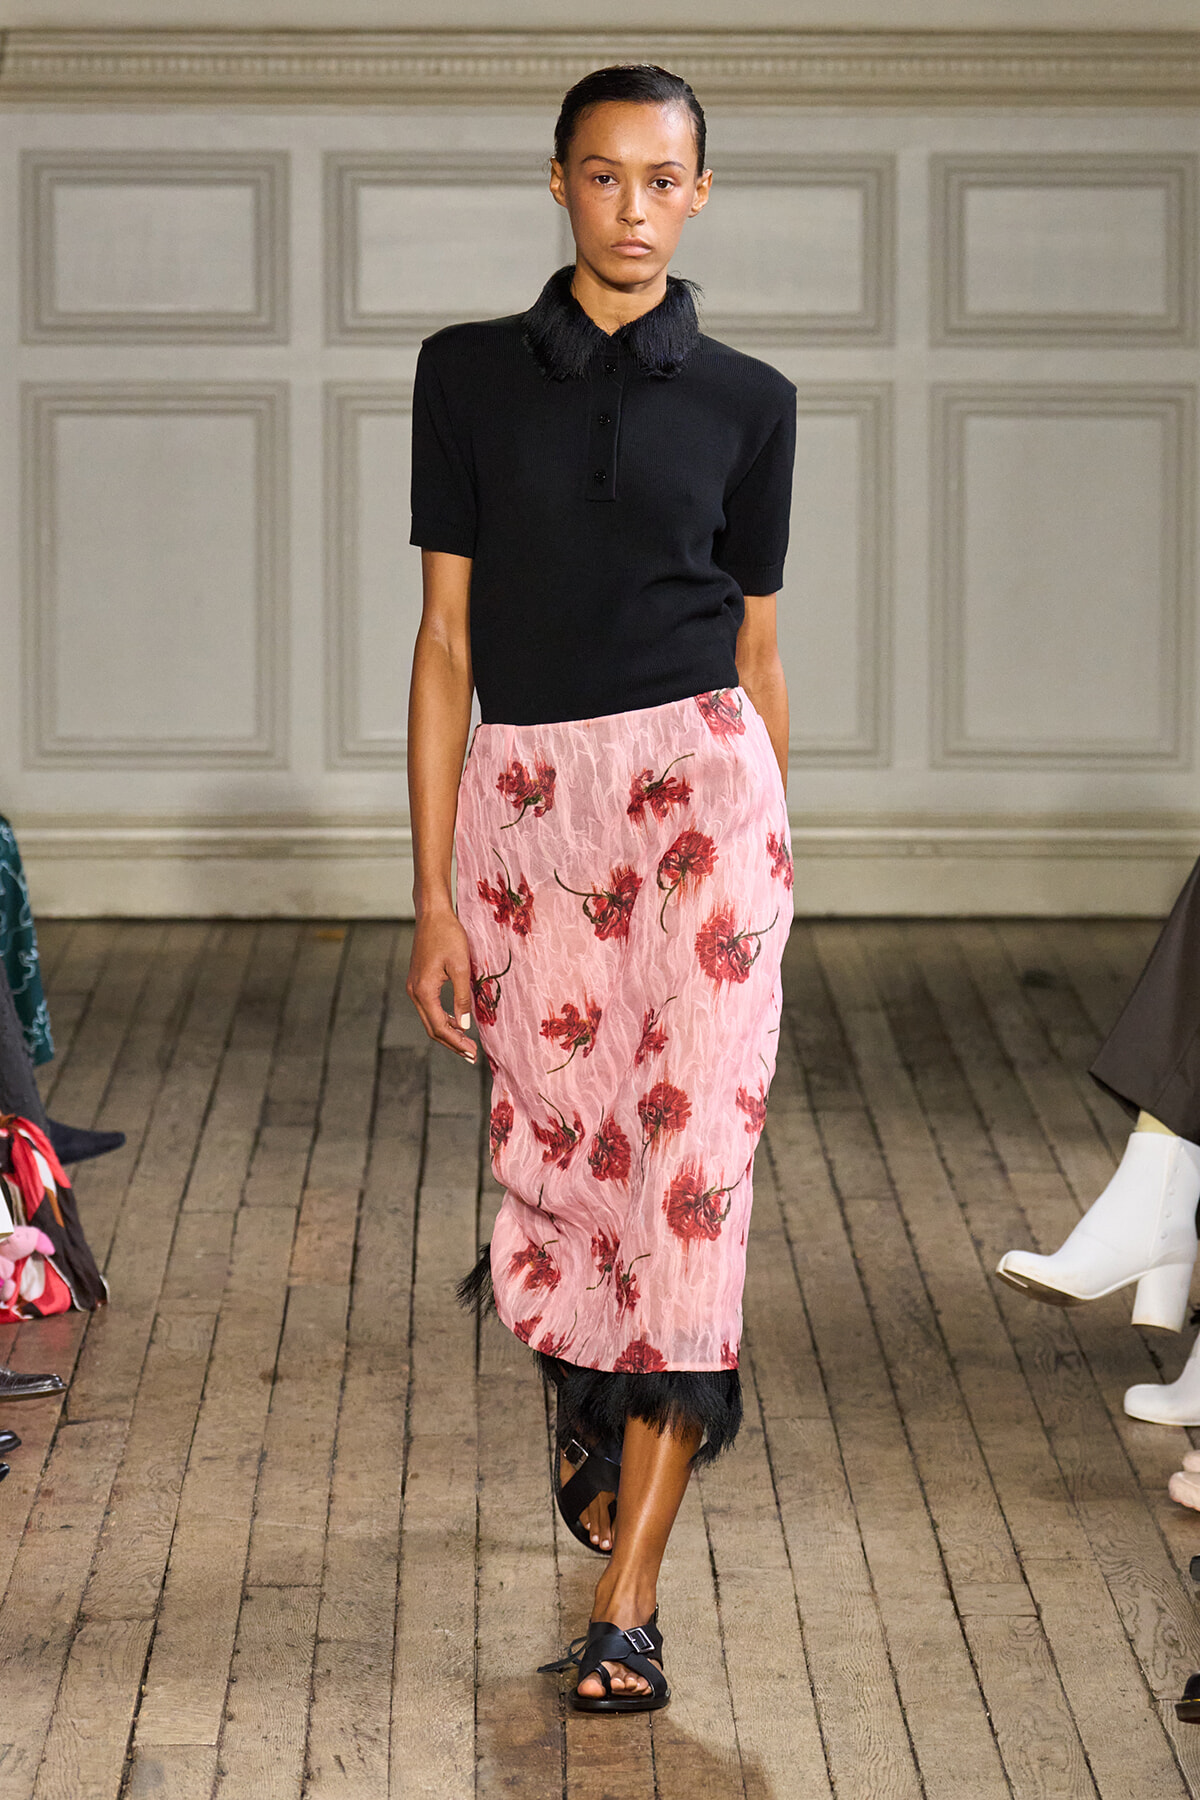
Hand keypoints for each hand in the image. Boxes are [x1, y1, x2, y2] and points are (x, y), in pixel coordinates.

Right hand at [407, 909, 476, 1061]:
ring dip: (448, 1032)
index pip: (439, 1027)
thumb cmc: (448, 936)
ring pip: (430, 1019)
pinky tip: (457, 1022)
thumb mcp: (461, 967)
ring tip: (466, 1043)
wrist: (432, 914)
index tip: (472, 1052)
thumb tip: (465, 1026)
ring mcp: (414, 987)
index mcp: (424, 991)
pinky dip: (443, 1018)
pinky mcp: (418, 981)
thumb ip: (462, 998)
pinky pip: (429, 1008)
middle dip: (451, 1043)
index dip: (456, 1042)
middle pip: (432, 1028)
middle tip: (471, 1055)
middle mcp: (414, 992)